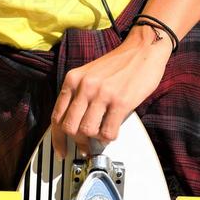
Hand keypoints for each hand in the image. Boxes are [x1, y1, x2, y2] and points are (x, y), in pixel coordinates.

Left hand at [50, 26, 172, 159]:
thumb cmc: (119, 63)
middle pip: (69, 127)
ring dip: (94, 140)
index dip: (57, 138)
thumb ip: (79, 94)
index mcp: (74, 79)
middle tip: (86, 145)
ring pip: (86, 131)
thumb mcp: (89, 74)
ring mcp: (102, 94)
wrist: (142, 49)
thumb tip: (73, 125)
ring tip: (102, 135)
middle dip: (77, 141)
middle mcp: (85, 86)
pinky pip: (108, 132)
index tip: (61, 150)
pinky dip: (109, 138)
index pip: (57, 115)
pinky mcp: (120, 102)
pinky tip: (113, 130)